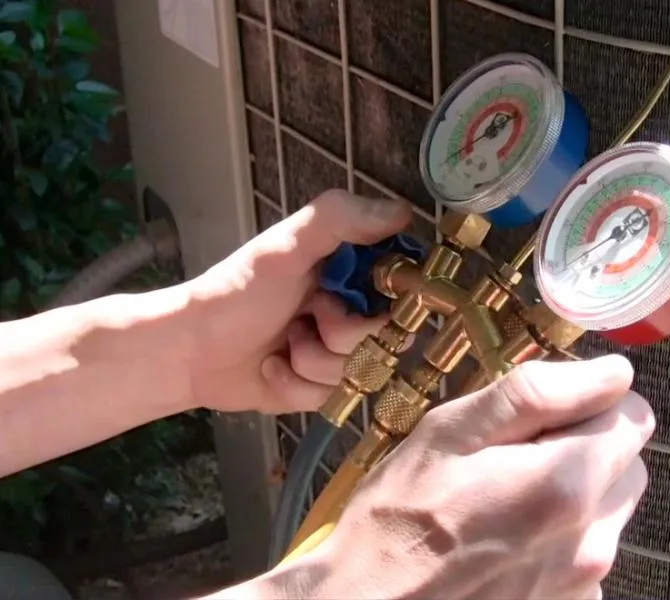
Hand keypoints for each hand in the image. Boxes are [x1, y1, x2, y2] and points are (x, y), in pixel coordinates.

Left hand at [182, 190, 411, 413]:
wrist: (188, 351)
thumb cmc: (236, 293)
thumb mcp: (286, 247)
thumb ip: (341, 219)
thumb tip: (404, 212)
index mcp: (348, 270)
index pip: (403, 284)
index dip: (392, 297)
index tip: (362, 296)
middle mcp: (349, 309)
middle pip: (386, 335)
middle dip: (342, 333)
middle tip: (305, 316)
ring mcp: (335, 351)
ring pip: (359, 370)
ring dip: (313, 360)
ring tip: (282, 344)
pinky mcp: (319, 388)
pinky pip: (332, 396)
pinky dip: (296, 385)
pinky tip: (272, 368)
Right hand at [265, 354, 654, 598]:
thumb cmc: (400, 515)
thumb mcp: (453, 431)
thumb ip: (539, 393)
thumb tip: (613, 372)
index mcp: (567, 483)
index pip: (635, 415)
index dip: (592, 401)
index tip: (544, 412)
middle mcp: (591, 540)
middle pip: (628, 463)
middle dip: (586, 444)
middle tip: (517, 452)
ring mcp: (582, 582)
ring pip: (611, 508)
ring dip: (577, 491)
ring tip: (507, 497)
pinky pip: (587, 550)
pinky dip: (562, 536)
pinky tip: (509, 538)